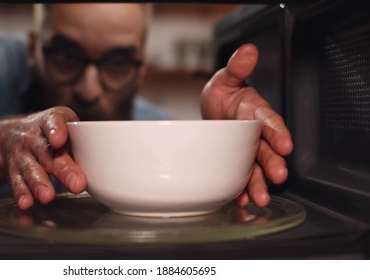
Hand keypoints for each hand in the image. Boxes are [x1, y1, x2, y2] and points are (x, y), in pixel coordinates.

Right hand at [0, 106, 86, 209]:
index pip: (52, 122)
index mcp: (49, 121)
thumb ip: (83, 139)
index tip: (59, 140)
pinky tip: (27, 203)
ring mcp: (23, 155)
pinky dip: (22, 194)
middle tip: (78, 184)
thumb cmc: (50, 131)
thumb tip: (108, 160)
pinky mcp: (14, 171)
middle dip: (63, 169)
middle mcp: (33, 138)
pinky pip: (17, 183)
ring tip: (48, 196)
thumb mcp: (66, 124)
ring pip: (31, 169)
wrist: (11, 134)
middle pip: (48, 153)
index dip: (56, 129)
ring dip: (39, 184)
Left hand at [200, 43, 292, 207]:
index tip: (285, 144)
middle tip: (278, 177)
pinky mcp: (235, 162)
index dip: (278, 133)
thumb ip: (237, 67)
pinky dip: (241, 189)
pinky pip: (241, 177)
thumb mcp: (225, 78)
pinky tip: (240, 199)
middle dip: (273, 163)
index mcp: (256, 113)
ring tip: (259, 198)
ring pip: (256, 168)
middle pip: (267, 150)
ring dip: (259, 183)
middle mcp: (255, 134)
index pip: (271, 122)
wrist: (210, 112)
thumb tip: (248, 50)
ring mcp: (245, 150)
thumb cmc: (222, 94)